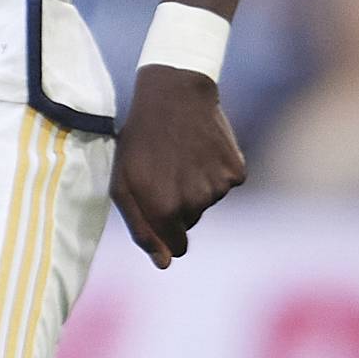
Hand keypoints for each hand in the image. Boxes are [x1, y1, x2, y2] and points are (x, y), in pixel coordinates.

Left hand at [110, 64, 245, 268]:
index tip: (160, 202)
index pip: (178, 247)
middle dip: (180, 202)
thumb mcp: (122, 183)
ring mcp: (218, 187)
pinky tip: (202, 148)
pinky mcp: (236, 170)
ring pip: (209, 202)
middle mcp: (194, 203)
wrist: (172, 93)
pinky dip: (217, 170)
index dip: (167, 227)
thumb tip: (165, 264)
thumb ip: (141, 230)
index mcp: (162, 210)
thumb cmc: (139, 141)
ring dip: (197, 183)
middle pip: (192, 222)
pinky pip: (228, 183)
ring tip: (181, 154)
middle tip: (166, 168)